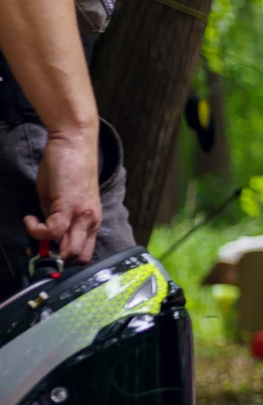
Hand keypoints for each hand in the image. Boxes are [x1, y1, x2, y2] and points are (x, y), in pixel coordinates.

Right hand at [28, 125, 98, 265]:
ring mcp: (82, 215)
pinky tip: (30, 218)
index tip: (46, 257)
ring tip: (34, 231)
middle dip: (55, 260)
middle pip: (78, 257)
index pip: (84, 254)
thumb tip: (45, 235)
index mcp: (91, 222)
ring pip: (70, 249)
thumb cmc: (68, 169)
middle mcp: (91, 222)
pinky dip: (37, 230)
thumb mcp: (62, 200)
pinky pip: (53, 230)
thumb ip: (56, 218)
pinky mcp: (70, 205)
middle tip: (36, 249)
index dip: (65, 260)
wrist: (75, 144)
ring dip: (47, 248)